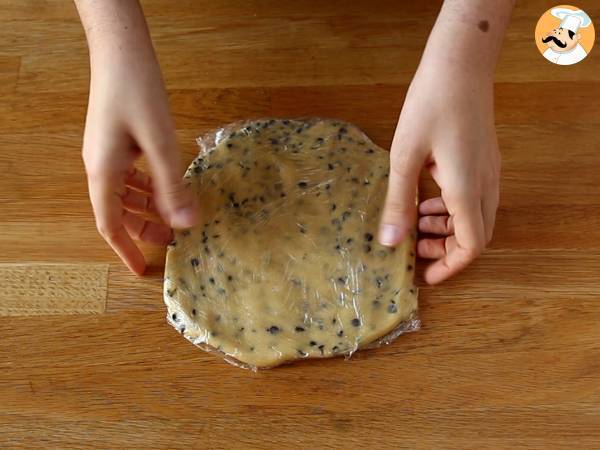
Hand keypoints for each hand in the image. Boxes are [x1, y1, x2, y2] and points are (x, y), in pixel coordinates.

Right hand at [82, 51, 196, 274]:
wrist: (121, 51)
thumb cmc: (137, 92)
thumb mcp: (160, 143)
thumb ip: (173, 185)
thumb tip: (187, 224)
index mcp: (103, 173)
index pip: (110, 225)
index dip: (126, 250)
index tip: (141, 271)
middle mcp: (101, 167)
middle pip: (120, 211)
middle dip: (144, 229)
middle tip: (173, 240)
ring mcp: (108, 154)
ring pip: (126, 194)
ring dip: (149, 208)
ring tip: (175, 217)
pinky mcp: (118, 141)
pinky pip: (131, 176)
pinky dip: (149, 188)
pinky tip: (169, 187)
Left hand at [378, 64, 499, 284]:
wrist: (460, 63)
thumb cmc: (430, 105)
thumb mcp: (405, 156)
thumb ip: (398, 201)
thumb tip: (388, 242)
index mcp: (466, 189)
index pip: (471, 246)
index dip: (448, 266)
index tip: (423, 274)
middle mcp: (484, 185)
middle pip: (474, 236)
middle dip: (444, 249)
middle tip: (412, 248)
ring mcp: (487, 171)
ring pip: (474, 217)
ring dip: (445, 228)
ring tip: (413, 223)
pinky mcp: (482, 160)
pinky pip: (472, 198)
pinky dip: (449, 208)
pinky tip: (424, 198)